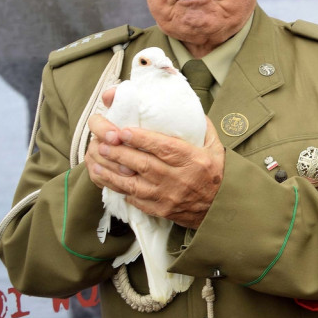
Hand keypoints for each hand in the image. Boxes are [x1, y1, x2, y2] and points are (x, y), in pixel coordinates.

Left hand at [86, 113, 224, 230]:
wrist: (221, 208)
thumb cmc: (215, 174)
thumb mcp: (215, 148)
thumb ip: (201, 128)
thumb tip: (185, 107)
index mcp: (193, 160)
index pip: (163, 148)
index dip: (141, 139)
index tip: (123, 130)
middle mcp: (179, 179)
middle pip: (143, 164)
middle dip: (119, 152)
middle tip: (102, 142)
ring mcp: (167, 197)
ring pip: (133, 184)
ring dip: (111, 172)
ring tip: (96, 160)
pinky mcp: (160, 210)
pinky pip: (135, 200)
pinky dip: (119, 189)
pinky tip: (107, 179)